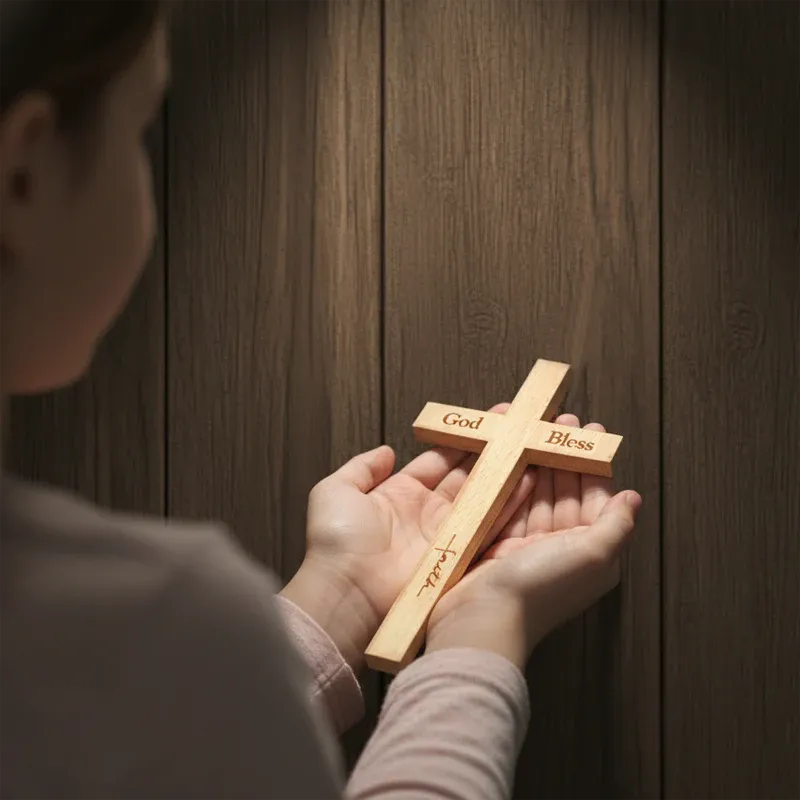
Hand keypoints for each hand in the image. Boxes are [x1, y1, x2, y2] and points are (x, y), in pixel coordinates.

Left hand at [280, 403, 535, 672]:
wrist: (347, 592)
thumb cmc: (336, 542)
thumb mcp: (336, 491)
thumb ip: (361, 468)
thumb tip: (385, 451)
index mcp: (400, 494)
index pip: (438, 462)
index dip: (460, 442)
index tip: (484, 423)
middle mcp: (427, 513)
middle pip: (465, 477)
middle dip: (490, 454)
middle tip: (515, 430)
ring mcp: (446, 535)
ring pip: (482, 497)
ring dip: (504, 474)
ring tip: (528, 449)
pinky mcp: (460, 555)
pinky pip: (489, 525)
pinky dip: (509, 504)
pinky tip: (527, 480)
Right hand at [425, 415, 641, 670]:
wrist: (483, 617)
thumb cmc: (541, 587)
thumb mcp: (593, 556)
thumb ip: (616, 526)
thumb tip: (632, 497)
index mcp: (589, 552)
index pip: (595, 498)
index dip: (592, 464)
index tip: (588, 431)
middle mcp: (561, 547)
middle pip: (565, 491)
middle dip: (563, 455)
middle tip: (558, 422)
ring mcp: (527, 545)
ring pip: (537, 494)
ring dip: (537, 461)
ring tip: (534, 430)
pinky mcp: (497, 543)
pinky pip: (510, 503)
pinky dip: (512, 480)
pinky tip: (510, 457)